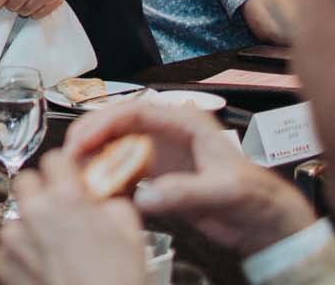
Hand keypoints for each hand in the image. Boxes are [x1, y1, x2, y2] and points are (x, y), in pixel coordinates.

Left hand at [0, 148, 144, 284]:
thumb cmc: (116, 282)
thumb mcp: (131, 232)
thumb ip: (110, 203)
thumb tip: (101, 199)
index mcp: (65, 198)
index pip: (53, 159)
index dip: (64, 170)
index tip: (69, 180)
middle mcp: (34, 213)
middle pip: (25, 181)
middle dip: (41, 191)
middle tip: (59, 210)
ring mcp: (14, 239)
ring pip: (14, 216)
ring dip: (30, 225)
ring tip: (55, 247)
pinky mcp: (2, 264)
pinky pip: (4, 248)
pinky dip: (19, 255)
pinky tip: (43, 266)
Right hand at [63, 101, 316, 255]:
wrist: (265, 222)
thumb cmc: (254, 197)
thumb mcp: (223, 191)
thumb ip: (185, 192)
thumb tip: (144, 196)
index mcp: (185, 121)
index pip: (135, 111)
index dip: (104, 122)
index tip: (82, 139)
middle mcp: (168, 133)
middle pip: (118, 124)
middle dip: (90, 136)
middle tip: (69, 156)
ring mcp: (161, 154)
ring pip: (116, 146)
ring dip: (94, 158)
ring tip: (75, 174)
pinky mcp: (158, 176)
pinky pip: (123, 171)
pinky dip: (106, 178)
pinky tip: (94, 189)